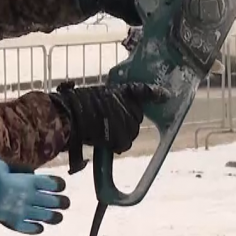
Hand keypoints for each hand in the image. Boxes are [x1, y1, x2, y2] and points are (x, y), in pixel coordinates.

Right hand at [0, 157, 68, 234]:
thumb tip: (5, 169)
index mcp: (30, 181)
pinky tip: (40, 228)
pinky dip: (36, 228)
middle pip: (53, 201)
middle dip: (62, 202)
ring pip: (46, 216)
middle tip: (65, 203)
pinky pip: (30, 228)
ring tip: (58, 218)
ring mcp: (24, 210)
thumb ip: (9, 169)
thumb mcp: (2, 166)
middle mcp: (31, 196)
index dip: (59, 185)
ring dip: (54, 217)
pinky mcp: (15, 222)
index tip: (61, 187)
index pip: (52, 184)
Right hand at [50, 82, 170, 155]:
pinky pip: (123, 143)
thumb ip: (108, 100)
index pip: (143, 91)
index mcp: (121, 91)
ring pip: (130, 131)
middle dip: (126, 120)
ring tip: (102, 133)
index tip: (165, 95)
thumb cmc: (75, 104)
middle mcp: (129, 105)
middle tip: (109, 123)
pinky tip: (102, 141)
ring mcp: (128, 122)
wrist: (70, 117)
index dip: (155, 93)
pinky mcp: (124, 138)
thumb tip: (112, 112)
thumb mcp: (94, 94)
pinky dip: (114, 145)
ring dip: (120, 134)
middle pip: (136, 116)